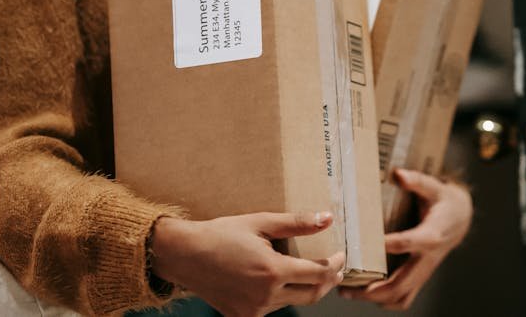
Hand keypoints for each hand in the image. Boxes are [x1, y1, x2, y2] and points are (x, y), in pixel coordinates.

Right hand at [151, 211, 344, 316]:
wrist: (185, 255)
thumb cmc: (221, 234)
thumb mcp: (260, 222)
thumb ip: (296, 223)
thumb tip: (327, 218)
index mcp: (272, 272)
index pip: (318, 274)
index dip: (335, 265)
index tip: (341, 254)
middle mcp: (265, 296)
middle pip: (312, 295)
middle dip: (328, 280)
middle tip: (334, 266)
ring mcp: (253, 311)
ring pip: (293, 302)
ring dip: (305, 288)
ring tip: (308, 269)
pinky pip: (273, 308)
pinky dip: (283, 295)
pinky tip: (279, 280)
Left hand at [339, 168, 472, 309]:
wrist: (460, 218)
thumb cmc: (444, 201)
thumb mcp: (434, 186)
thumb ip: (417, 181)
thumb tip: (398, 174)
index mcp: (432, 234)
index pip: (411, 242)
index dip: (392, 245)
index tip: (367, 246)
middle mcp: (428, 257)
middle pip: (402, 282)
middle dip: (373, 289)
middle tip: (346, 286)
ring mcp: (424, 270)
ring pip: (401, 295)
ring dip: (375, 298)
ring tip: (348, 292)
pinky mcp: (420, 275)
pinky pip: (404, 296)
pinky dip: (385, 300)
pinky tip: (365, 293)